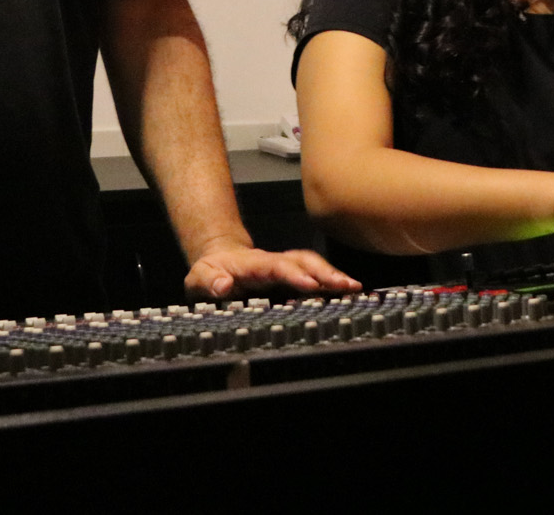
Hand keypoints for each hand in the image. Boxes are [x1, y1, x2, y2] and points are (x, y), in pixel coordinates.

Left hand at [182, 243, 361, 300]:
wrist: (218, 260)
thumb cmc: (209, 273)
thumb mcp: (198, 279)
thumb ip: (207, 282)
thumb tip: (223, 286)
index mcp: (252, 265)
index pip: (276, 267)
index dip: (294, 275)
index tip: (311, 285)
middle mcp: (273, 263)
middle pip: (303, 262)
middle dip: (326, 273)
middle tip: (348, 286)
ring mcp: (284, 268)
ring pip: (313, 265)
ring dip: (333, 275)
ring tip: (355, 288)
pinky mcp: (291, 277)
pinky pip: (314, 275)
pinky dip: (332, 281)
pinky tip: (349, 292)